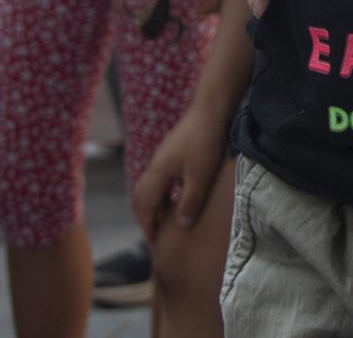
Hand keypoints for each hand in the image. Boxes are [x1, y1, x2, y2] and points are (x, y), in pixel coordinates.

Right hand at [131, 103, 228, 244]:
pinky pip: (160, 179)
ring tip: (165, 220)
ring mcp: (162, 158)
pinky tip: (176, 197)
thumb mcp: (200, 176)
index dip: (148, 225)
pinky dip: (162, 193)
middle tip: (156, 236)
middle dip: (147, 218)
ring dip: (154, 205)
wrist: (210, 109)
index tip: (154, 243)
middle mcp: (155, 166)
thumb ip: (189, 202)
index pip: (145, 206)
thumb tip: (180, 225)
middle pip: (142, 197)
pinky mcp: (171, 152)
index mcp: (157, 174)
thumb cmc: (205, 142)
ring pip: (150, 187)